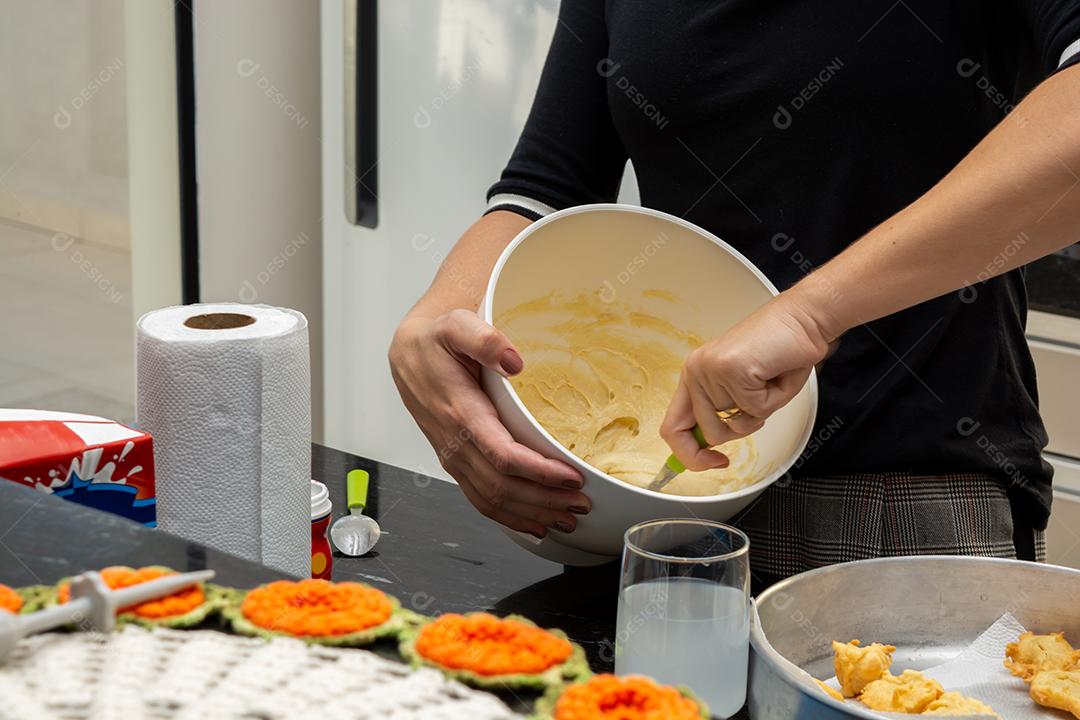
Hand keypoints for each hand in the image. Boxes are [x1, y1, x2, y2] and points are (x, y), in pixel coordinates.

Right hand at [389, 309, 588, 537]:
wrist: (407, 354)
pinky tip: (535, 522)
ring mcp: (454, 457)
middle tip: (582, 503)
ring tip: (568, 519)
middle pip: (502, 487)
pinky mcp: (456, 463)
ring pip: (491, 500)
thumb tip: (514, 361)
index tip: (572, 477)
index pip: (503, 455)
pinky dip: (509, 517)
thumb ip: (485, 339)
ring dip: (531, 514)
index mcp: (460, 412)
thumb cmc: (435, 341)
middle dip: (544, 500)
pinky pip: (480, 499)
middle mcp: (455, 442)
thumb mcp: (457, 326)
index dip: (539, 472)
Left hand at [659, 293, 833, 470]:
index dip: (689, 455)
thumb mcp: (743, 390)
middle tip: (761, 402)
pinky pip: (755, 411)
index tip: (712, 463)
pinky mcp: (732, 370)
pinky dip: (774, 400)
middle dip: (738, 432)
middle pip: (706, 434)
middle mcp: (696, 371)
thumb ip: (722, 414)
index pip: (672, 427)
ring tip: (769, 381)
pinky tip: (776, 373)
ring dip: (761, 411)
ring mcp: (711, 370)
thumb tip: (707, 447)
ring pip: (734, 426)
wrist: (804, 319)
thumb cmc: (780, 352)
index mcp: (694, 375)